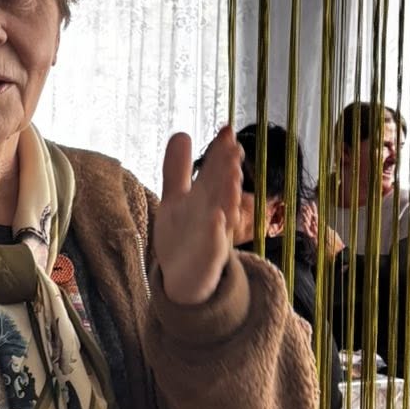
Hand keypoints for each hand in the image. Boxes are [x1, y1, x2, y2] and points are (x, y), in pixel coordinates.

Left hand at [156, 129, 238, 305]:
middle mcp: (213, 213)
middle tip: (233, 147)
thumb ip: (178, 169)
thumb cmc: (183, 235)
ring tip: (232, 173)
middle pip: (221, 188)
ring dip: (228, 194)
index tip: (226, 130)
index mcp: (205, 197)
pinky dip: (216, 233)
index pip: (214, 170)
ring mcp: (212, 237)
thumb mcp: (176, 199)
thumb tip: (182, 133)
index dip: (220, 151)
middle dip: (227, 168)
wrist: (184, 278)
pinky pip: (214, 246)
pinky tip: (217, 218)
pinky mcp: (208, 259)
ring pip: (223, 213)